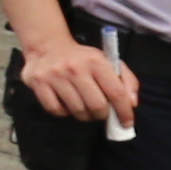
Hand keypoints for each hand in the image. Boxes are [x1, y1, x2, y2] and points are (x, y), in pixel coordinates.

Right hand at [16, 35, 142, 127]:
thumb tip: (132, 104)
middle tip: (101, 113)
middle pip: (96, 106)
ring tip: (83, 107)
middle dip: (102, 115)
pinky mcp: (39, 83)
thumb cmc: (82, 58)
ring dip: (84, 115)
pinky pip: (56, 110)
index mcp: (96, 60)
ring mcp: (55, 76)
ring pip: (77, 111)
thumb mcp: (107, 61)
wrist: (47, 46)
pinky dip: (64, 112)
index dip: (124, 111)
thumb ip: (125, 80)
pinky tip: (66, 103)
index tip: (127, 123)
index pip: (115, 92)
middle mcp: (75, 68)